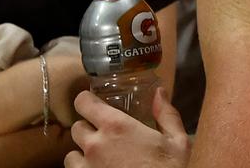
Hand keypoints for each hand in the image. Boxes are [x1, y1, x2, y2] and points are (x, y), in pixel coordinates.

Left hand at [64, 89, 188, 167]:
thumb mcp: (178, 142)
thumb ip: (166, 114)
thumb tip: (160, 93)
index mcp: (117, 127)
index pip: (83, 103)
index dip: (87, 101)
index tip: (94, 103)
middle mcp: (96, 146)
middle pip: (77, 128)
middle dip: (89, 128)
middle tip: (106, 134)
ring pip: (72, 155)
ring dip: (83, 153)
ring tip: (101, 157)